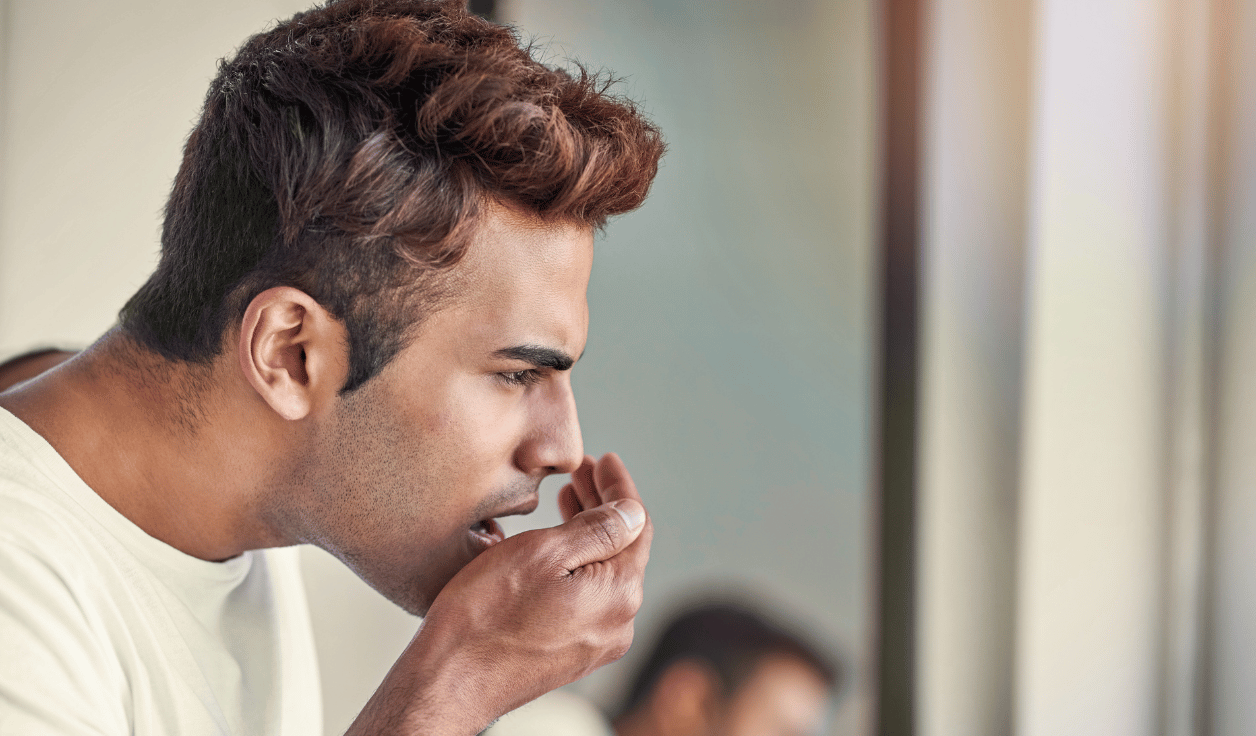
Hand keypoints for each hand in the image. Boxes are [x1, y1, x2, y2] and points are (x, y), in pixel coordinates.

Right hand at [345, 452, 652, 735]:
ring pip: (605, 571)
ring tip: (567, 500)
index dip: (619, 486)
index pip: (635, 524)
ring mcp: (597, 642)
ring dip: (590, 532)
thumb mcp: (542, 553)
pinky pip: (589, 595)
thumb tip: (632, 512)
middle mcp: (618, 622)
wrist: (449, 681)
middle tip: (580, 472)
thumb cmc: (485, 614)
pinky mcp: (573, 652)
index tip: (603, 459)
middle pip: (623, 547)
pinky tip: (556, 545)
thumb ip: (597, 530)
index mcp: (618, 593)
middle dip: (604, 505)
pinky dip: (578, 562)